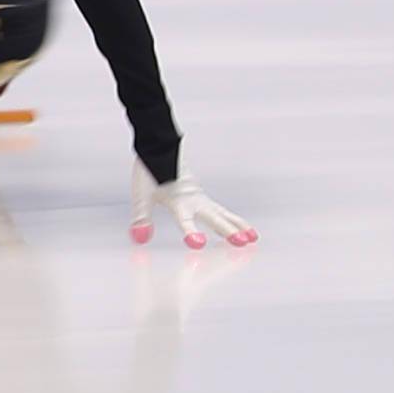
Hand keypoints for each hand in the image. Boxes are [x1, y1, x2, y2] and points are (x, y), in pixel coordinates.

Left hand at [131, 161, 256, 249]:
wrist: (159, 149)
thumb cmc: (150, 171)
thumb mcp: (142, 196)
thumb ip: (141, 218)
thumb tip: (140, 237)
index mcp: (178, 201)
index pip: (185, 220)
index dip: (190, 232)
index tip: (198, 243)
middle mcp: (194, 200)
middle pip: (214, 217)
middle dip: (227, 230)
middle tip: (242, 242)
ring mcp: (201, 198)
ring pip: (223, 214)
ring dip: (237, 225)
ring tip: (252, 238)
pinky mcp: (203, 197)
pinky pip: (222, 211)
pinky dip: (234, 220)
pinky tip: (244, 228)